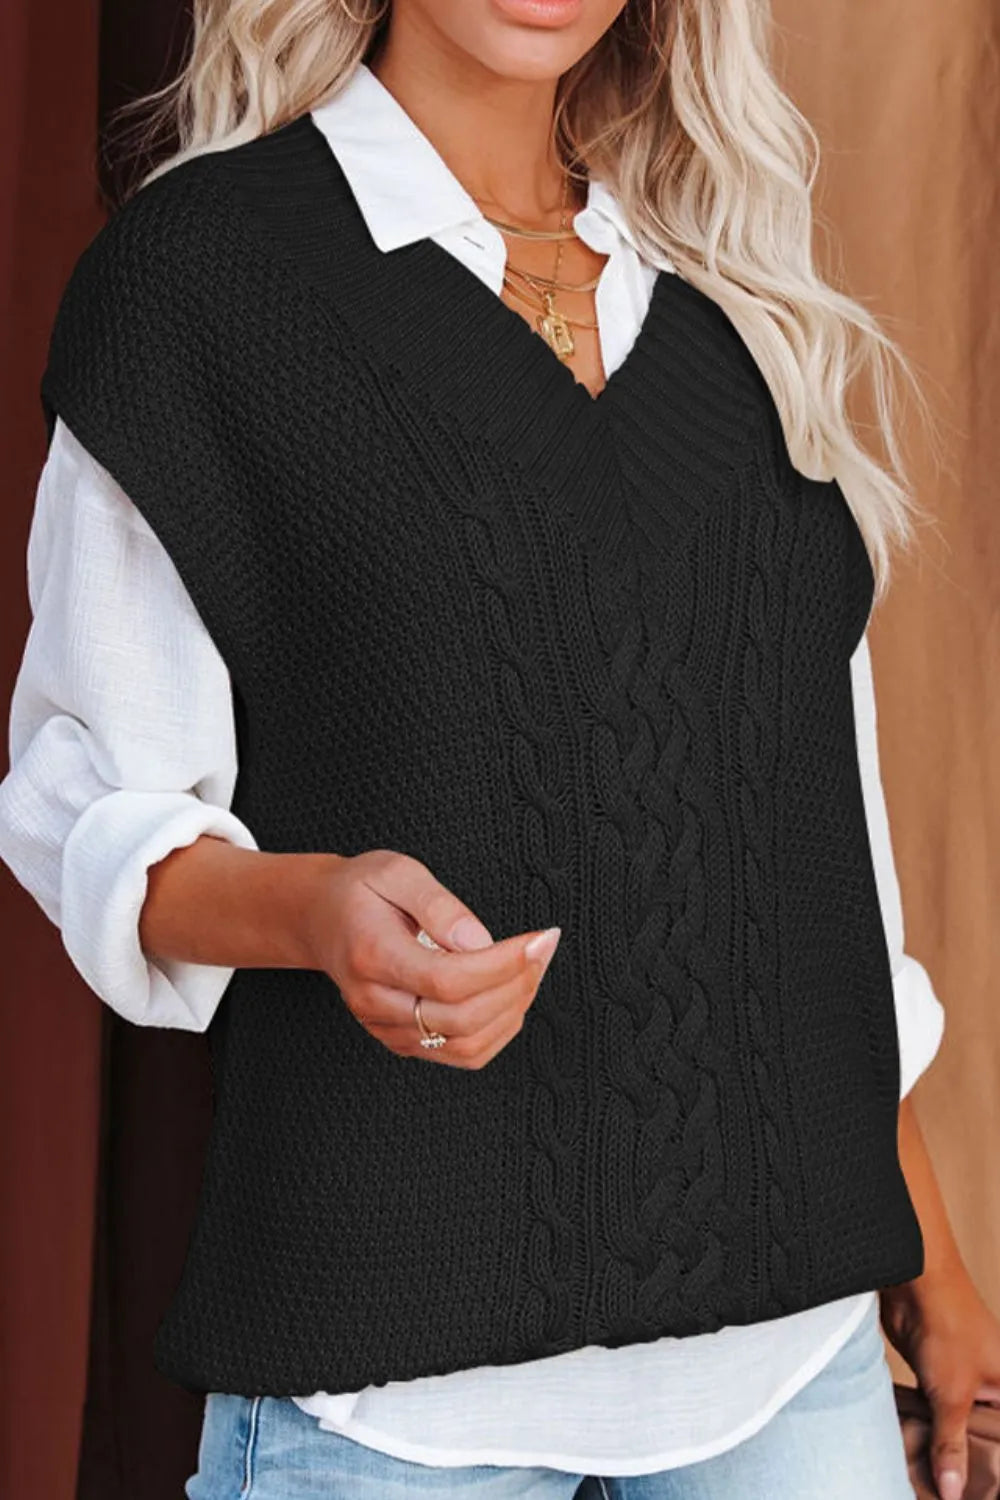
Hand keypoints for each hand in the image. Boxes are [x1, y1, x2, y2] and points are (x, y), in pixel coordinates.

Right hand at [299, 847, 560, 1068]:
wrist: (319, 918)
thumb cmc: (359, 890)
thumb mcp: (396, 872)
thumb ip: (438, 904)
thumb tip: (481, 942)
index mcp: (371, 955)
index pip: (447, 979)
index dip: (502, 965)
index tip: (540, 938)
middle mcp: (374, 1002)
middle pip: (461, 1018)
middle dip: (516, 985)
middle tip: (543, 948)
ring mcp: (385, 1028)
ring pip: (465, 1045)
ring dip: (512, 1011)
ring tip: (533, 968)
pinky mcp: (401, 1041)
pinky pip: (459, 1054)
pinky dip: (498, 1031)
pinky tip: (512, 996)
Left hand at [880, 1264, 999, 1499]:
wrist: (913, 1283)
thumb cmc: (948, 1325)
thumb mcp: (953, 1395)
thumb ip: (951, 1445)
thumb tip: (953, 1492)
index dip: (998, 1466)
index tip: (986, 1493)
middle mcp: (996, 1386)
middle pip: (986, 1437)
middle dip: (973, 1465)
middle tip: (961, 1497)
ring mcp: (966, 1382)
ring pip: (960, 1428)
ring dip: (950, 1451)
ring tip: (940, 1490)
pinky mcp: (938, 1377)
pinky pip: (938, 1415)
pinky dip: (931, 1433)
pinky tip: (921, 1459)